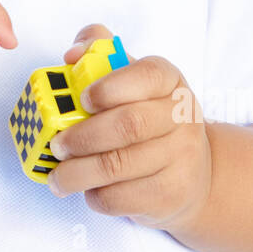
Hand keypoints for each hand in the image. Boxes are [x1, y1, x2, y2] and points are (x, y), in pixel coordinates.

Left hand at [46, 23, 212, 230]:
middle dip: (83, 137)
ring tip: (59, 175)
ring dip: (78, 173)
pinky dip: (96, 195)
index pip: (147, 75)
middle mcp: (181, 116)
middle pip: (129, 125)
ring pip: (119, 166)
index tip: (84, 98)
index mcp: (168, 80)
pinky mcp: (172, 194)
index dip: (111, 86)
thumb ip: (99, 54)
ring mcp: (181, 157)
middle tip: (58, 145)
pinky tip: (88, 189)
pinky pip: (123, 197)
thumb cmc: (149, 118)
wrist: (195, 171)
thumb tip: (74, 53)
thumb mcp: (131, 79)